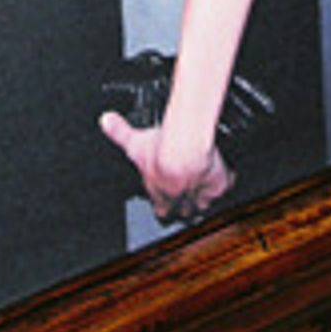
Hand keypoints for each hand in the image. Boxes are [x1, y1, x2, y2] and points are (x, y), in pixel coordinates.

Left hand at [100, 111, 232, 224]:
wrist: (184, 151)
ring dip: (202, 198)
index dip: (162, 204)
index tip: (164, 197)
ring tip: (202, 190)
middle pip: (182, 211)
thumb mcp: (132, 142)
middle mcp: (179, 199)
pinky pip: (223, 187)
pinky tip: (225, 175)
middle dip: (182, 205)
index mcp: (159, 193)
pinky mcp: (218, 186)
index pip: (161, 209)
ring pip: (201, 205)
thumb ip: (119, 132)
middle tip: (183, 194)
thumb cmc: (158, 152)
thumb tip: (105, 121)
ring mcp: (200, 195)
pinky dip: (224, 180)